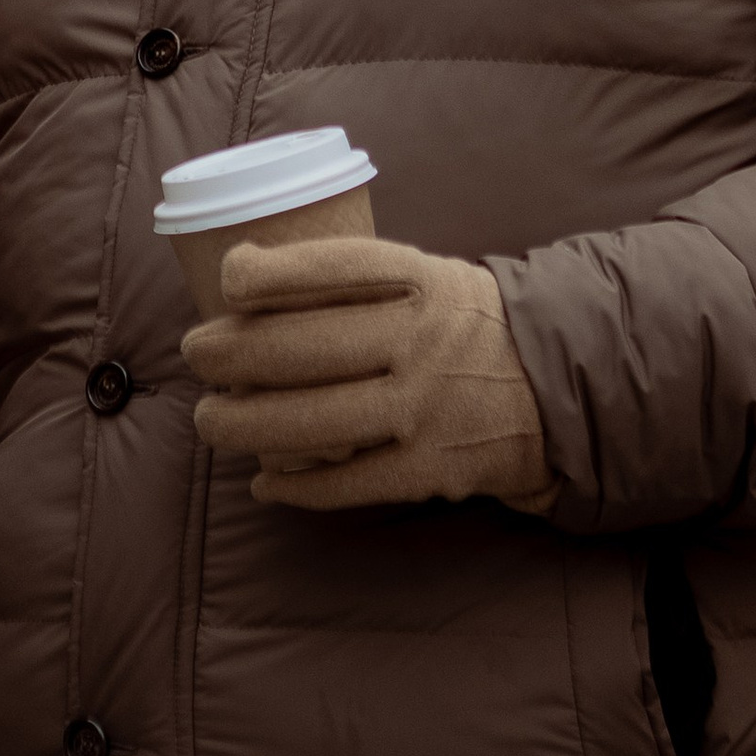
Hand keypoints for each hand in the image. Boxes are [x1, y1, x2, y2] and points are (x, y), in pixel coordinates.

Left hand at [181, 232, 552, 512]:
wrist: (560, 391)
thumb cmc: (465, 326)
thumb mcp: (431, 279)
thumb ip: (361, 283)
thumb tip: (249, 282)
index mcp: (425, 283)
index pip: (340, 267)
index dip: (277, 271)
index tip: (230, 275)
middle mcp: (424, 342)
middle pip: (306, 348)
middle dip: (233, 353)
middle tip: (196, 353)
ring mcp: (427, 409)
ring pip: (315, 422)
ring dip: (245, 424)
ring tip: (210, 420)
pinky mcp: (433, 470)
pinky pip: (350, 484)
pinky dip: (298, 488)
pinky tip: (265, 483)